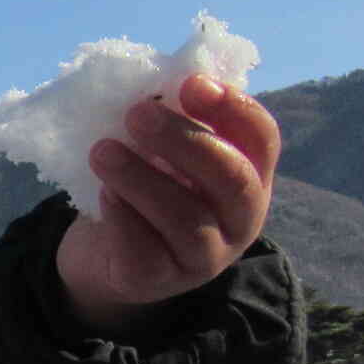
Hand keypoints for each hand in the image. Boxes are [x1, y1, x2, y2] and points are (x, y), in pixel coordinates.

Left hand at [56, 74, 279, 333]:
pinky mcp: (156, 281)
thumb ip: (170, 119)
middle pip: (230, 179)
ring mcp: (203, 256)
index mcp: (250, 176)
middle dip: (184, 140)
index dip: (233, 109)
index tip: (192, 83)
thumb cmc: (144, 188)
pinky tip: (103, 195)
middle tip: (137, 113)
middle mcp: (239, 219)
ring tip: (102, 151)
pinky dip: (123, 218)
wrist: (104, 256)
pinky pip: (145, 252)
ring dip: (141, 178)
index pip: (262, 139)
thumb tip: (155, 82)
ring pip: (186, 218)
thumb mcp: (164, 153)